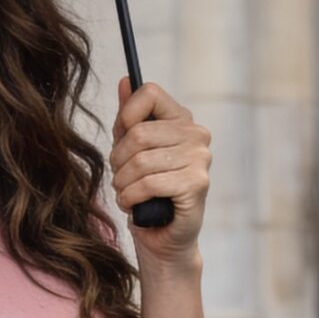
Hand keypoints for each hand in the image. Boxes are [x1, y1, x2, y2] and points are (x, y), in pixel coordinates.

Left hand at [111, 79, 211, 262]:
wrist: (163, 237)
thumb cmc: (146, 192)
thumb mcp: (131, 151)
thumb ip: (129, 117)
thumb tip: (125, 80)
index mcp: (182, 120)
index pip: (149, 93)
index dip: (126, 116)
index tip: (122, 141)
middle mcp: (196, 134)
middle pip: (138, 132)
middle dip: (118, 160)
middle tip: (119, 178)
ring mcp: (200, 158)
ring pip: (140, 160)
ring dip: (122, 182)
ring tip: (125, 193)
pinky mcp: (197, 184)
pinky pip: (149, 183)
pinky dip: (131, 197)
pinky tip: (133, 205)